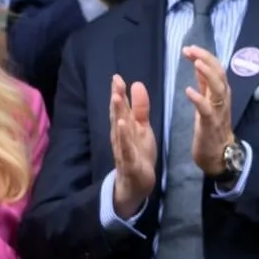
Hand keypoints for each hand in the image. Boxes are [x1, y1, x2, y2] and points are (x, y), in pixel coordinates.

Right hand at [109, 74, 156, 217]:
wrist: (137, 182)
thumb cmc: (138, 152)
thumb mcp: (142, 128)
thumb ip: (140, 108)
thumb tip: (137, 84)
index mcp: (125, 126)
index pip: (120, 107)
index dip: (119, 91)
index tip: (117, 76)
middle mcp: (120, 135)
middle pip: (118, 114)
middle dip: (116, 98)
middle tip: (116, 81)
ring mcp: (123, 148)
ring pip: (119, 129)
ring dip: (117, 113)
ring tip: (116, 97)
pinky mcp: (129, 161)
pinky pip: (125, 148)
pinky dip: (123, 137)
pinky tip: (121, 125)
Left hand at [182, 46, 234, 175]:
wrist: (218, 156)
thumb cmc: (212, 129)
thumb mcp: (209, 102)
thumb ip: (205, 84)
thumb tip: (201, 64)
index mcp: (221, 94)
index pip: (217, 69)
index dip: (205, 57)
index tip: (189, 48)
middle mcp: (223, 100)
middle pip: (220, 75)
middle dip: (207, 60)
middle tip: (191, 50)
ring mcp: (219, 112)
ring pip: (219, 89)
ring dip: (208, 75)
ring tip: (196, 63)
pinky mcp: (211, 125)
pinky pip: (207, 110)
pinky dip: (199, 99)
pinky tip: (189, 91)